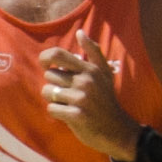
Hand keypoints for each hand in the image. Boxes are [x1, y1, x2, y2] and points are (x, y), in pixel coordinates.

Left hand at [38, 38, 138, 158]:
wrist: (117, 129)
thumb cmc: (106, 99)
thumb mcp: (105, 73)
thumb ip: (93, 52)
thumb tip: (80, 32)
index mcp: (91, 69)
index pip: (57, 54)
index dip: (45, 59)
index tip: (47, 67)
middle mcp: (86, 81)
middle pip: (49, 75)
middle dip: (54, 84)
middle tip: (67, 93)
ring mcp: (82, 98)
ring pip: (48, 92)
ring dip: (54, 99)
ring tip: (68, 103)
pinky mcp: (77, 115)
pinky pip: (51, 108)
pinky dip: (57, 113)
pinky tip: (69, 115)